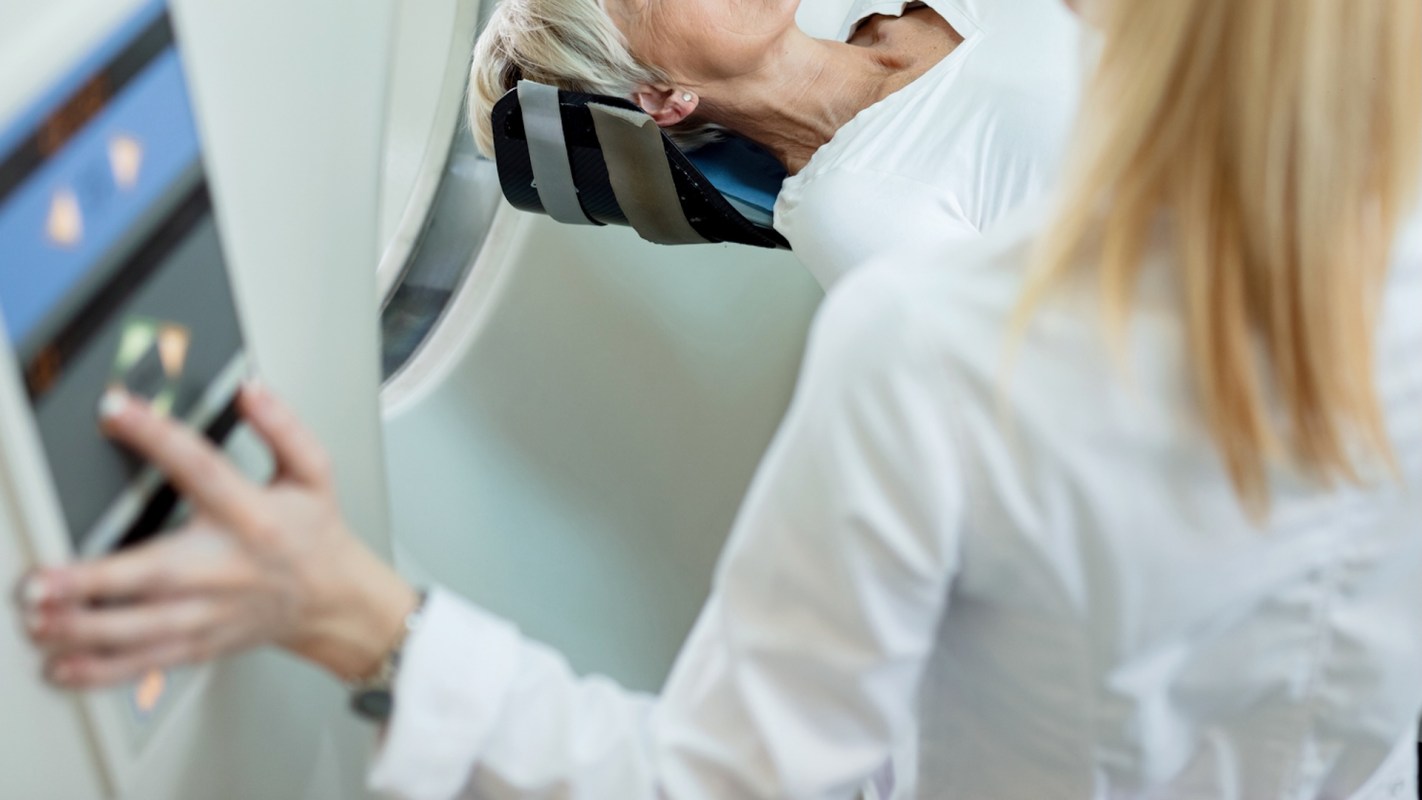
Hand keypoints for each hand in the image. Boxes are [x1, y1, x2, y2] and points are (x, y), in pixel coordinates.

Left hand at [15, 382, 418, 688]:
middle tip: (41, 581)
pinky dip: (101, 670)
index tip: (114, 410)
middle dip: (93, 581)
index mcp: (252, 515)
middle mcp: (226, 567)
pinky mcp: (199, 643)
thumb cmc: (314, 536)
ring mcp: (210, 612)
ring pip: (140, 627)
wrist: (334, 601)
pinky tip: (63, 666)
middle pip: (154, 573)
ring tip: (40, 620)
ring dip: (84, 627)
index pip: (201, 467)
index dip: (157, 435)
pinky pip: (145, 662)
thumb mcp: (314, 473)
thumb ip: (284, 427)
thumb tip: (252, 390)